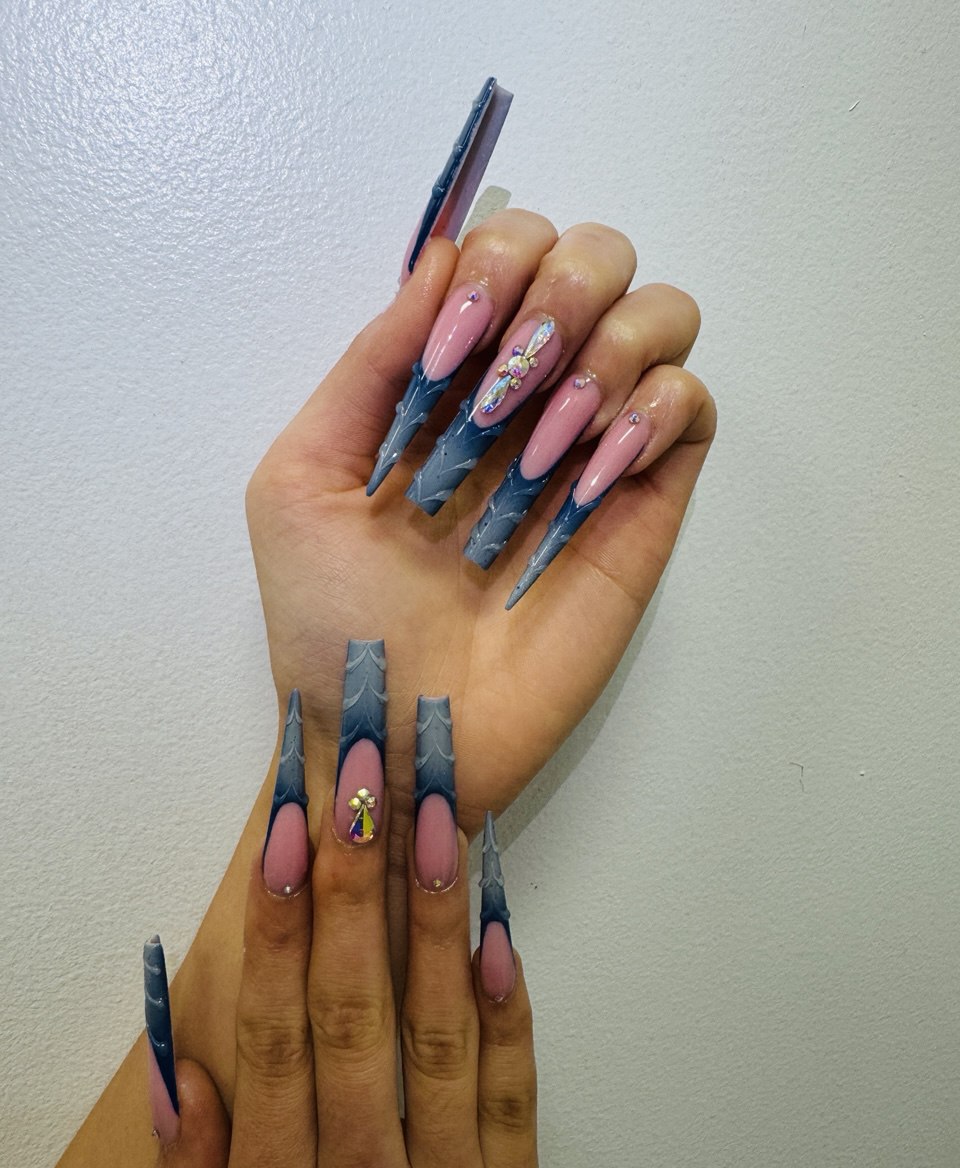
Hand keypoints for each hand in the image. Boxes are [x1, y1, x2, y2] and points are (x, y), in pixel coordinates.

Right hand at [142, 711, 548, 1167]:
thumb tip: (176, 1061)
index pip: (272, 1037)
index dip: (274, 922)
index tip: (283, 825)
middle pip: (353, 1009)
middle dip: (353, 875)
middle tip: (361, 767)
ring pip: (440, 1033)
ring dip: (434, 911)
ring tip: (432, 806)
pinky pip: (516, 1097)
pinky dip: (510, 1007)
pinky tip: (498, 924)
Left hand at [245, 211, 714, 850]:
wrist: (393, 734)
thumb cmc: (332, 621)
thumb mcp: (301, 482)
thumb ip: (367, 364)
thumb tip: (442, 257)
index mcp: (445, 380)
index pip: (506, 249)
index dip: (493, 264)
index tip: (446, 353)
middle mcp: (527, 397)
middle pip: (598, 258)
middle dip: (561, 289)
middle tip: (508, 386)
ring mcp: (591, 450)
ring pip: (663, 316)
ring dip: (606, 351)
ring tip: (545, 444)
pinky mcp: (645, 510)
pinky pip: (692, 408)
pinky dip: (650, 416)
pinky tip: (588, 477)